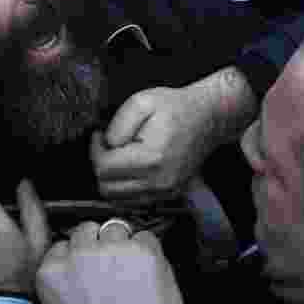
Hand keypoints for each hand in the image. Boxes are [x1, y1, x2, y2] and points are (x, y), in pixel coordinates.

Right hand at [37, 222, 188, 303]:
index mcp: (53, 275)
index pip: (60, 247)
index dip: (76, 259)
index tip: (85, 270)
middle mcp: (80, 256)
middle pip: (86, 231)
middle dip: (97, 246)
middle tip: (110, 271)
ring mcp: (113, 249)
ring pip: (116, 228)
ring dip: (123, 246)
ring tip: (132, 273)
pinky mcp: (144, 250)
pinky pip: (147, 237)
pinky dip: (150, 252)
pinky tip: (150, 275)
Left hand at [93, 66, 255, 201]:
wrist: (208, 118)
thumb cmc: (176, 108)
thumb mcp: (142, 102)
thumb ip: (118, 124)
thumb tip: (106, 144)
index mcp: (151, 158)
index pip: (104, 168)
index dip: (95, 149)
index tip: (100, 135)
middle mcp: (159, 181)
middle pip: (107, 188)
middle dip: (100, 165)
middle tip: (107, 146)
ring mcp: (165, 191)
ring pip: (117, 199)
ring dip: (111, 178)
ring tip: (118, 155)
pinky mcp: (168, 194)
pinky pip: (133, 201)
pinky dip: (124, 187)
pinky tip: (129, 166)